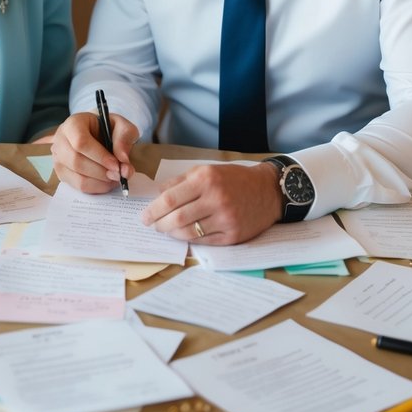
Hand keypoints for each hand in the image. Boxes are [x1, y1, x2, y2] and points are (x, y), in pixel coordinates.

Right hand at [51, 111, 138, 193]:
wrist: (99, 134)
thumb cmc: (109, 128)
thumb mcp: (122, 126)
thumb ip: (124, 139)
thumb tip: (122, 160)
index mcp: (74, 123)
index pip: (80, 142)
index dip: (99, 156)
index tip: (116, 165)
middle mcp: (61, 140)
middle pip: (76, 161)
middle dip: (101, 172)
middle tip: (119, 175)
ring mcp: (58, 158)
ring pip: (77, 176)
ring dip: (100, 181)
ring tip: (115, 178)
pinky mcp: (62, 173)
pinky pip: (78, 186)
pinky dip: (96, 187)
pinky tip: (107, 182)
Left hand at [141, 161, 281, 245]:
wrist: (267, 190)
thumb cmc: (234, 179)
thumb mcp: (206, 170)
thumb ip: (180, 181)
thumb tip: (157, 194)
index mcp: (205, 180)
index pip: (170, 199)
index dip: (153, 210)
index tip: (144, 217)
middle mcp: (215, 199)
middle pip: (176, 218)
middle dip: (159, 224)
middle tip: (153, 225)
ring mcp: (225, 219)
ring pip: (189, 232)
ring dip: (172, 234)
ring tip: (167, 230)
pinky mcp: (233, 235)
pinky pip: (204, 241)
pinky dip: (190, 239)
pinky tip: (184, 235)